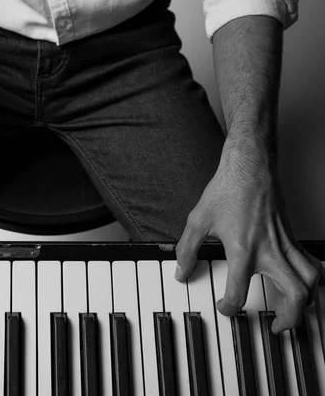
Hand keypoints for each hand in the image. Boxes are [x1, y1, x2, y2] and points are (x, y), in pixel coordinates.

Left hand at [174, 138, 324, 333]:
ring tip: (294, 310)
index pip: (238, 293)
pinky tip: (302, 281)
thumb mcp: (198, 220)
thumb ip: (187, 249)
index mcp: (243, 250)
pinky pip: (311, 261)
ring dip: (307, 301)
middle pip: (295, 295)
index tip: (224, 308)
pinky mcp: (292, 235)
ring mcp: (285, 243)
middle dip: (288, 318)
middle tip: (276, 326)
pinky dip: (312, 277)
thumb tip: (181, 271)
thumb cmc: (226, 189)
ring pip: (312, 280)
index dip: (229, 308)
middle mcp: (269, 251)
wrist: (249, 167)